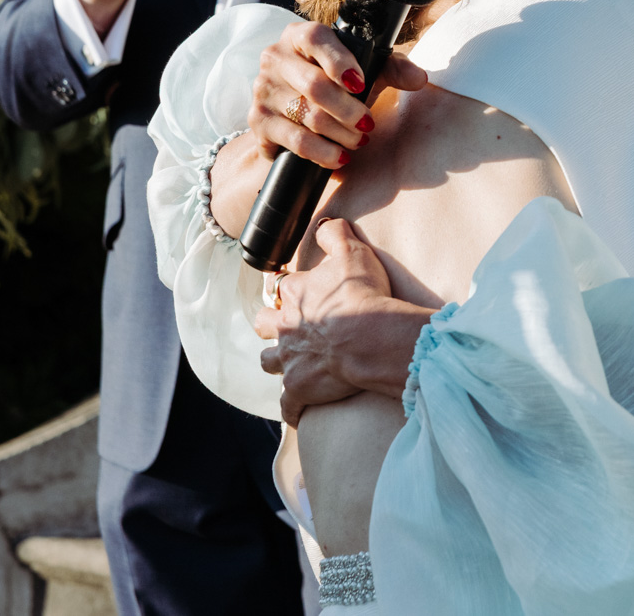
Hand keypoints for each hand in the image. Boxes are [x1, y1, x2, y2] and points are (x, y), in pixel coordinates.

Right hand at [249, 22, 427, 166]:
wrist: (295, 116)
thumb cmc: (335, 85)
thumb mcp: (364, 72)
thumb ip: (392, 70)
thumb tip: (420, 78)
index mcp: (299, 36)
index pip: (316, 38)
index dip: (341, 62)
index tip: (362, 84)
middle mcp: (275, 57)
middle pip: (315, 85)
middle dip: (349, 109)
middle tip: (368, 123)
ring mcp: (263, 89)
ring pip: (308, 116)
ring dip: (341, 133)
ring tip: (359, 140)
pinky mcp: (258, 121)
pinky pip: (296, 140)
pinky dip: (324, 152)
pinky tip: (340, 157)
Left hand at [256, 219, 429, 424]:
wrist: (369, 338)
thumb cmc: (362, 294)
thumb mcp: (351, 252)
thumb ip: (334, 234)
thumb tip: (324, 224)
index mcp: (296, 294)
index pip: (284, 287)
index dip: (292, 289)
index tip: (301, 291)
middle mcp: (286, 327)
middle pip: (264, 324)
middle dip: (270, 324)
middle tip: (286, 326)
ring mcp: (290, 360)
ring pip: (269, 362)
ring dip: (277, 363)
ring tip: (290, 365)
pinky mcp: (299, 390)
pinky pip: (289, 405)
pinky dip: (293, 408)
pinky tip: (300, 410)